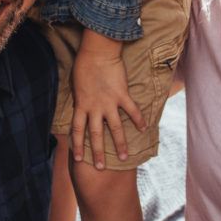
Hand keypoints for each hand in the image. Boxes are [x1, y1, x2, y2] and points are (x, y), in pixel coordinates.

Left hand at [69, 29, 145, 168]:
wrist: (97, 51)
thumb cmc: (84, 65)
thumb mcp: (76, 85)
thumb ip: (80, 100)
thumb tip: (81, 108)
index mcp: (81, 105)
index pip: (77, 130)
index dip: (78, 145)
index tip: (80, 158)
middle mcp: (94, 107)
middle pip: (96, 135)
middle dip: (98, 153)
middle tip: (101, 168)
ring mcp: (109, 102)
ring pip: (115, 128)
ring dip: (120, 144)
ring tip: (124, 158)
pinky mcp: (121, 95)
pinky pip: (132, 110)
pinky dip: (138, 120)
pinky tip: (144, 129)